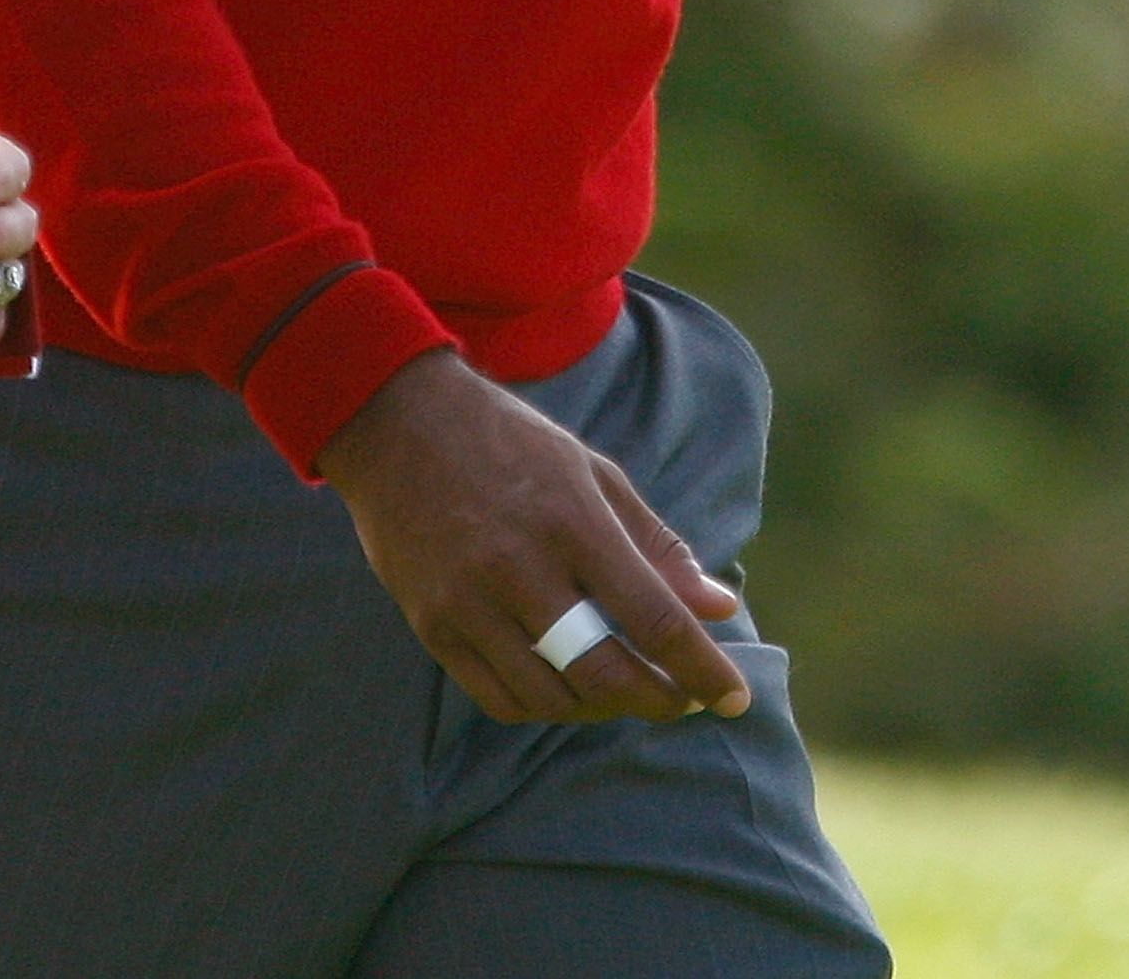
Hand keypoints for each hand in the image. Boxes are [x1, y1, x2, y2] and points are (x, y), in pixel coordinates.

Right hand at [318, 346, 749, 727]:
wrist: (393, 421)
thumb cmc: (507, 442)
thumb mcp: (589, 471)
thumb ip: (654, 544)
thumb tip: (719, 608)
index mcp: (571, 518)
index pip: (655, 618)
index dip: (704, 670)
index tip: (735, 698)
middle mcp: (519, 564)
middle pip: (607, 672)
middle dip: (659, 700)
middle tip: (679, 699)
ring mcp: (469, 599)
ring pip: (553, 697)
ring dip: (601, 707)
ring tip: (620, 687)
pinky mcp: (430, 622)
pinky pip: (499, 698)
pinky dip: (543, 706)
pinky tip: (563, 687)